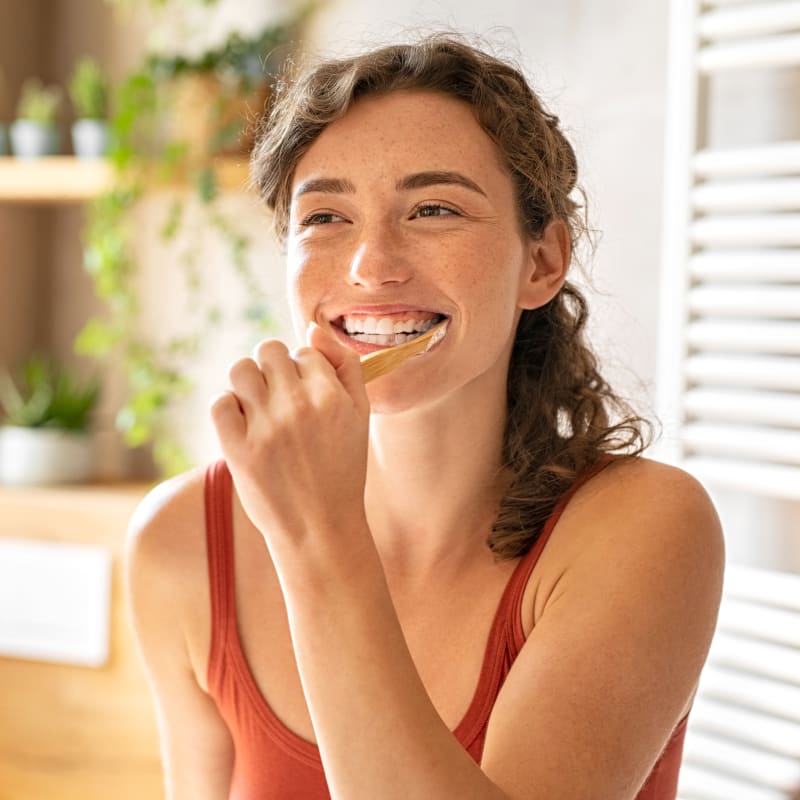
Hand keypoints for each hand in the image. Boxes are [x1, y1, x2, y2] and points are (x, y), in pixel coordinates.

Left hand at [210, 323, 370, 554]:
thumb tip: (312, 328)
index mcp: (331, 395)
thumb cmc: (342, 470)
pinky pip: (220, 403)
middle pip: (269, 350)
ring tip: (258, 407)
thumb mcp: (360, 416)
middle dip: (273, 368)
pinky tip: (244, 425)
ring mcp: (265, 428)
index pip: (304, 351)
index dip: (303, 370)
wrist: (321, 528)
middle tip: (279, 398)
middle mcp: (298, 405)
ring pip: (241, 370)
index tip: (305, 397)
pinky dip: (228, 408)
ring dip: (247, 383)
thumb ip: (346, 366)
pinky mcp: (238, 449)